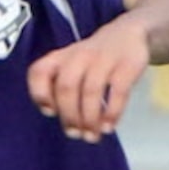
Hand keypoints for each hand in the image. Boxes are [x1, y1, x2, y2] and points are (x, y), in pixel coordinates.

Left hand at [28, 14, 150, 140]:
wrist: (128, 33)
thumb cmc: (93, 59)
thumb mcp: (71, 65)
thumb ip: (59, 88)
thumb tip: (60, 119)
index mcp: (61, 57)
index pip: (40, 71)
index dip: (40, 93)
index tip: (50, 112)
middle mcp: (79, 56)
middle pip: (66, 86)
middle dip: (69, 115)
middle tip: (76, 134)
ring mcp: (103, 59)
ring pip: (91, 90)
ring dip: (90, 118)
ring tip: (92, 136)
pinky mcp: (127, 65)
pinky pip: (118, 91)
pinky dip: (112, 112)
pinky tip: (109, 126)